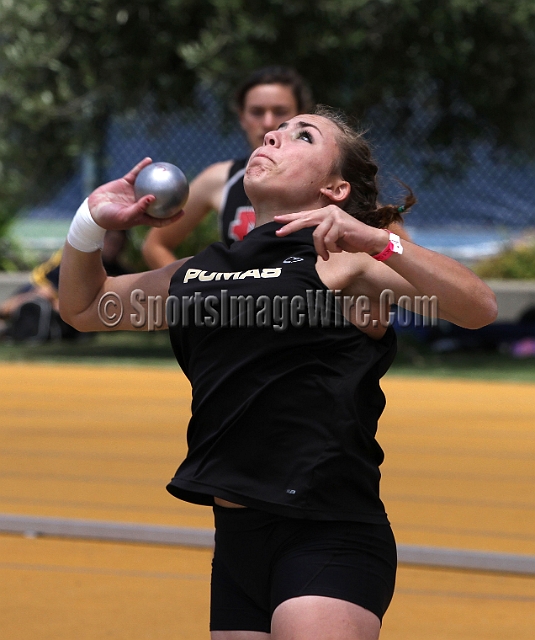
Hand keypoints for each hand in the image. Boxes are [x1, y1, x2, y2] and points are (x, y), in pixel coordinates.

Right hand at [87, 158, 183, 229]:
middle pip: (159, 201)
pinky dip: (142, 167)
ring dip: (158, 178)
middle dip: (170, 196)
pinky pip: (136, 174)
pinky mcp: (125, 184)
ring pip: (149, 185)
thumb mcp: (125, 216)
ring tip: (168, 170)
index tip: (183, 211)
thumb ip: (139, 209)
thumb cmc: (109, 218)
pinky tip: (149, 160)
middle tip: (181, 189)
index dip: (173, 216)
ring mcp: (133, 194)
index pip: (161, 219)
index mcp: (143, 216)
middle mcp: (140, 205)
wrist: (93, 210)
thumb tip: (153, 198)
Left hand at [274, 205, 388, 259]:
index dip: (290, 218)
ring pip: (317, 236)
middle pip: (305, 220)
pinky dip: (332, 249)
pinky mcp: (340, 224)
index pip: (305, 215)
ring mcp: (334, 216)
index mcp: (325, 213)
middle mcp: (329, 211)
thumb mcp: (332, 235)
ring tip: (329, 254)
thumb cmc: (351, 240)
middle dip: (290, 227)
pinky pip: (328, 240)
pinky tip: (340, 249)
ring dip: (322, 249)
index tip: (276, 220)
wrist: (370, 240)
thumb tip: (303, 237)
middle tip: (278, 233)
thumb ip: (320, 233)